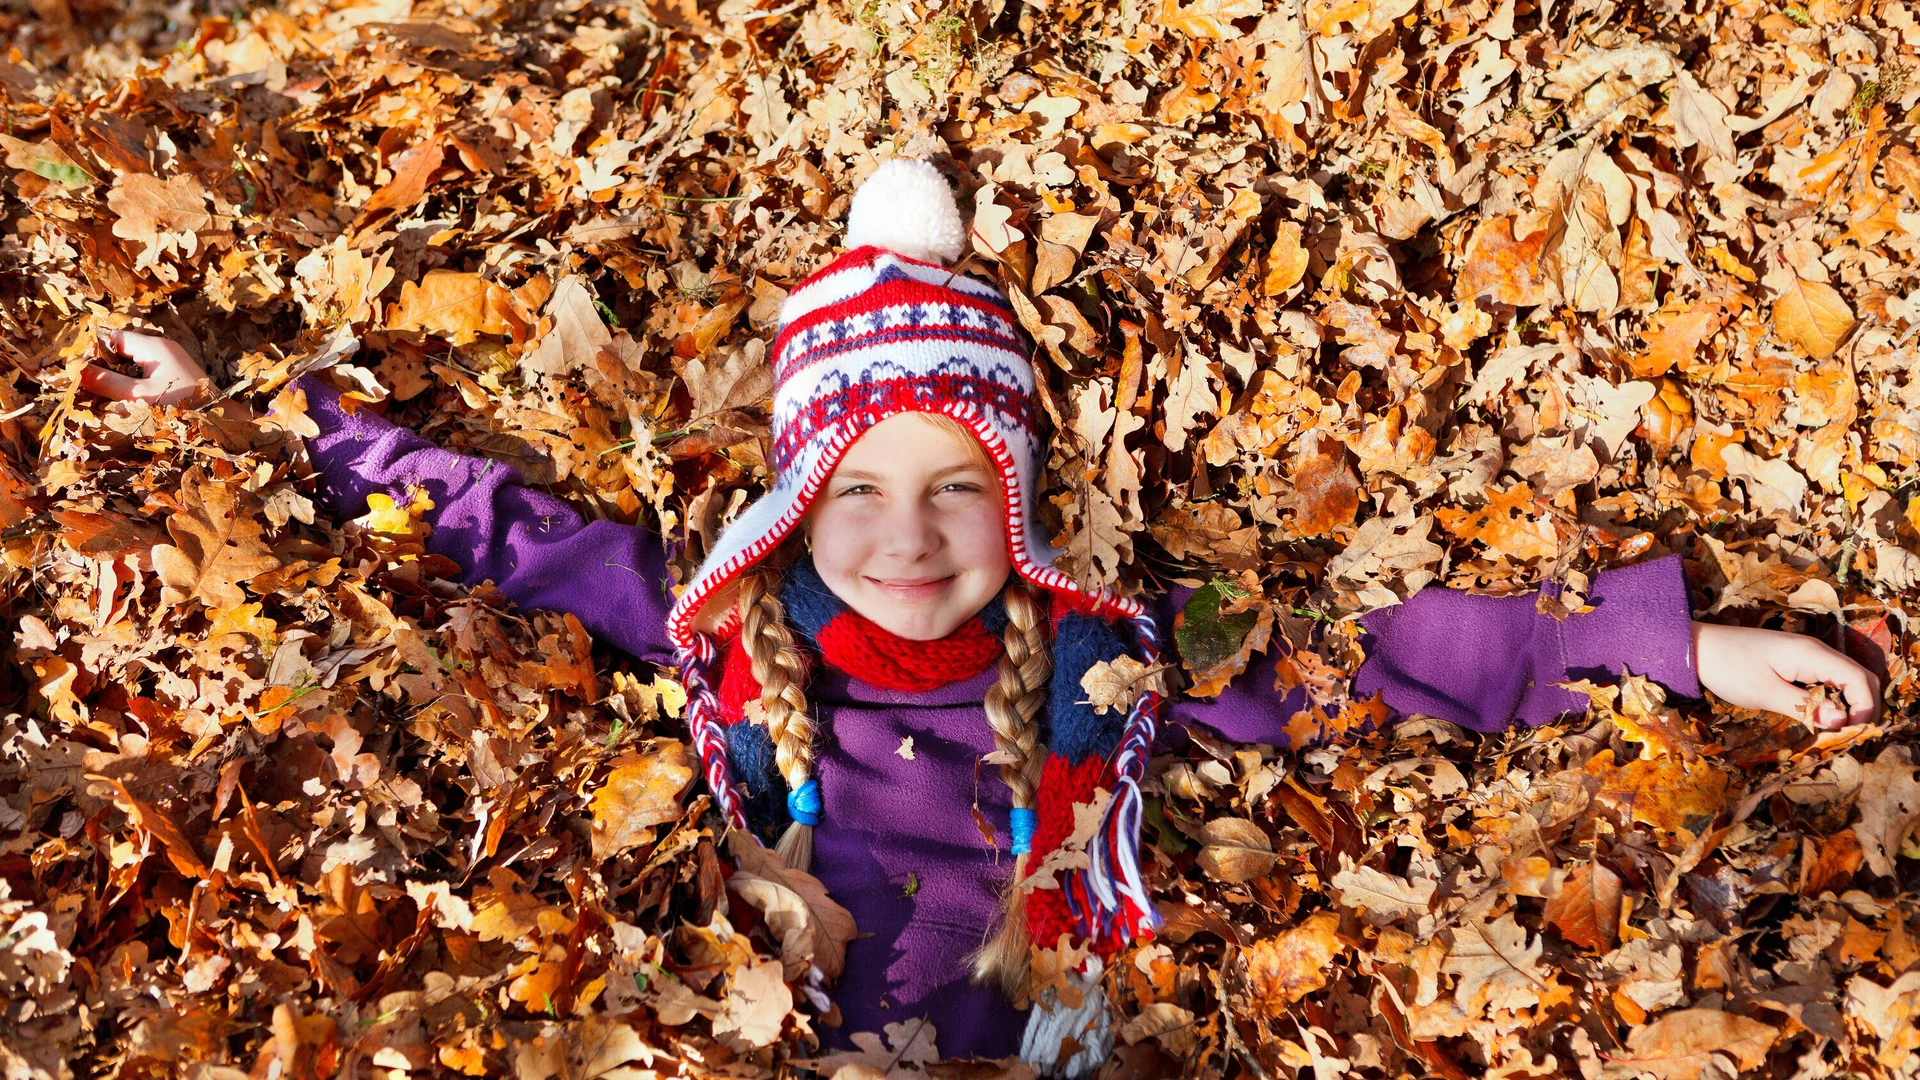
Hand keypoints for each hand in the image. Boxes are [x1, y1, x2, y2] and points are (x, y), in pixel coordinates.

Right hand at [79, 329, 209, 405]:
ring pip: (134, 361)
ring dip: (119, 374)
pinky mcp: (176, 372)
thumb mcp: (139, 396)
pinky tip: (126, 395)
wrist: (222, 419)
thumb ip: (108, 383)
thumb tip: (76, 370)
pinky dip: (133, 380)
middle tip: (88, 383)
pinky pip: (146, 371)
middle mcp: (163, 348)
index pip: (114, 338)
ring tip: (102, 391)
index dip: (95, 351)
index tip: (79, 369)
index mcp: (154, 347)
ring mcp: (171, 360)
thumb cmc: (182, 406)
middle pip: (124, 348)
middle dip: (105, 364)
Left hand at [1692, 621, 1881, 729]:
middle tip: (1848, 736)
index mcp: (1812, 654)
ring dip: (1846, 704)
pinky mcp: (1794, 660)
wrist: (1696, 646)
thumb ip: (1804, 706)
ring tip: (1834, 731)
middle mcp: (1815, 650)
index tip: (1855, 734)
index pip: (1858, 679)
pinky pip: (1824, 679)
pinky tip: (1818, 716)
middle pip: (1857, 678)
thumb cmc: (1728, 668)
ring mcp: (1805, 654)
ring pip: (1842, 679)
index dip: (1865, 708)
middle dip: (1861, 707)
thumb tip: (1840, 721)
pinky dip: (1829, 698)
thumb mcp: (1765, 692)